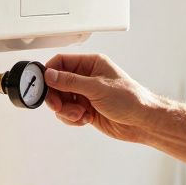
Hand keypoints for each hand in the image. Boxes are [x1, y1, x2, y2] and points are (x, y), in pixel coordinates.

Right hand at [43, 53, 158, 142]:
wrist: (142, 122)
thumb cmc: (130, 99)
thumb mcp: (97, 87)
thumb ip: (71, 81)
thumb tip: (50, 75)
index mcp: (91, 64)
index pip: (62, 62)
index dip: (50, 73)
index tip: (43, 85)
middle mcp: (87, 78)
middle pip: (58, 84)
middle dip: (56, 97)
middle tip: (58, 106)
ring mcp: (86, 95)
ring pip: (61, 100)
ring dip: (66, 110)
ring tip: (79, 114)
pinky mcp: (86, 110)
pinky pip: (68, 113)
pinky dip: (72, 118)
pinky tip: (84, 119)